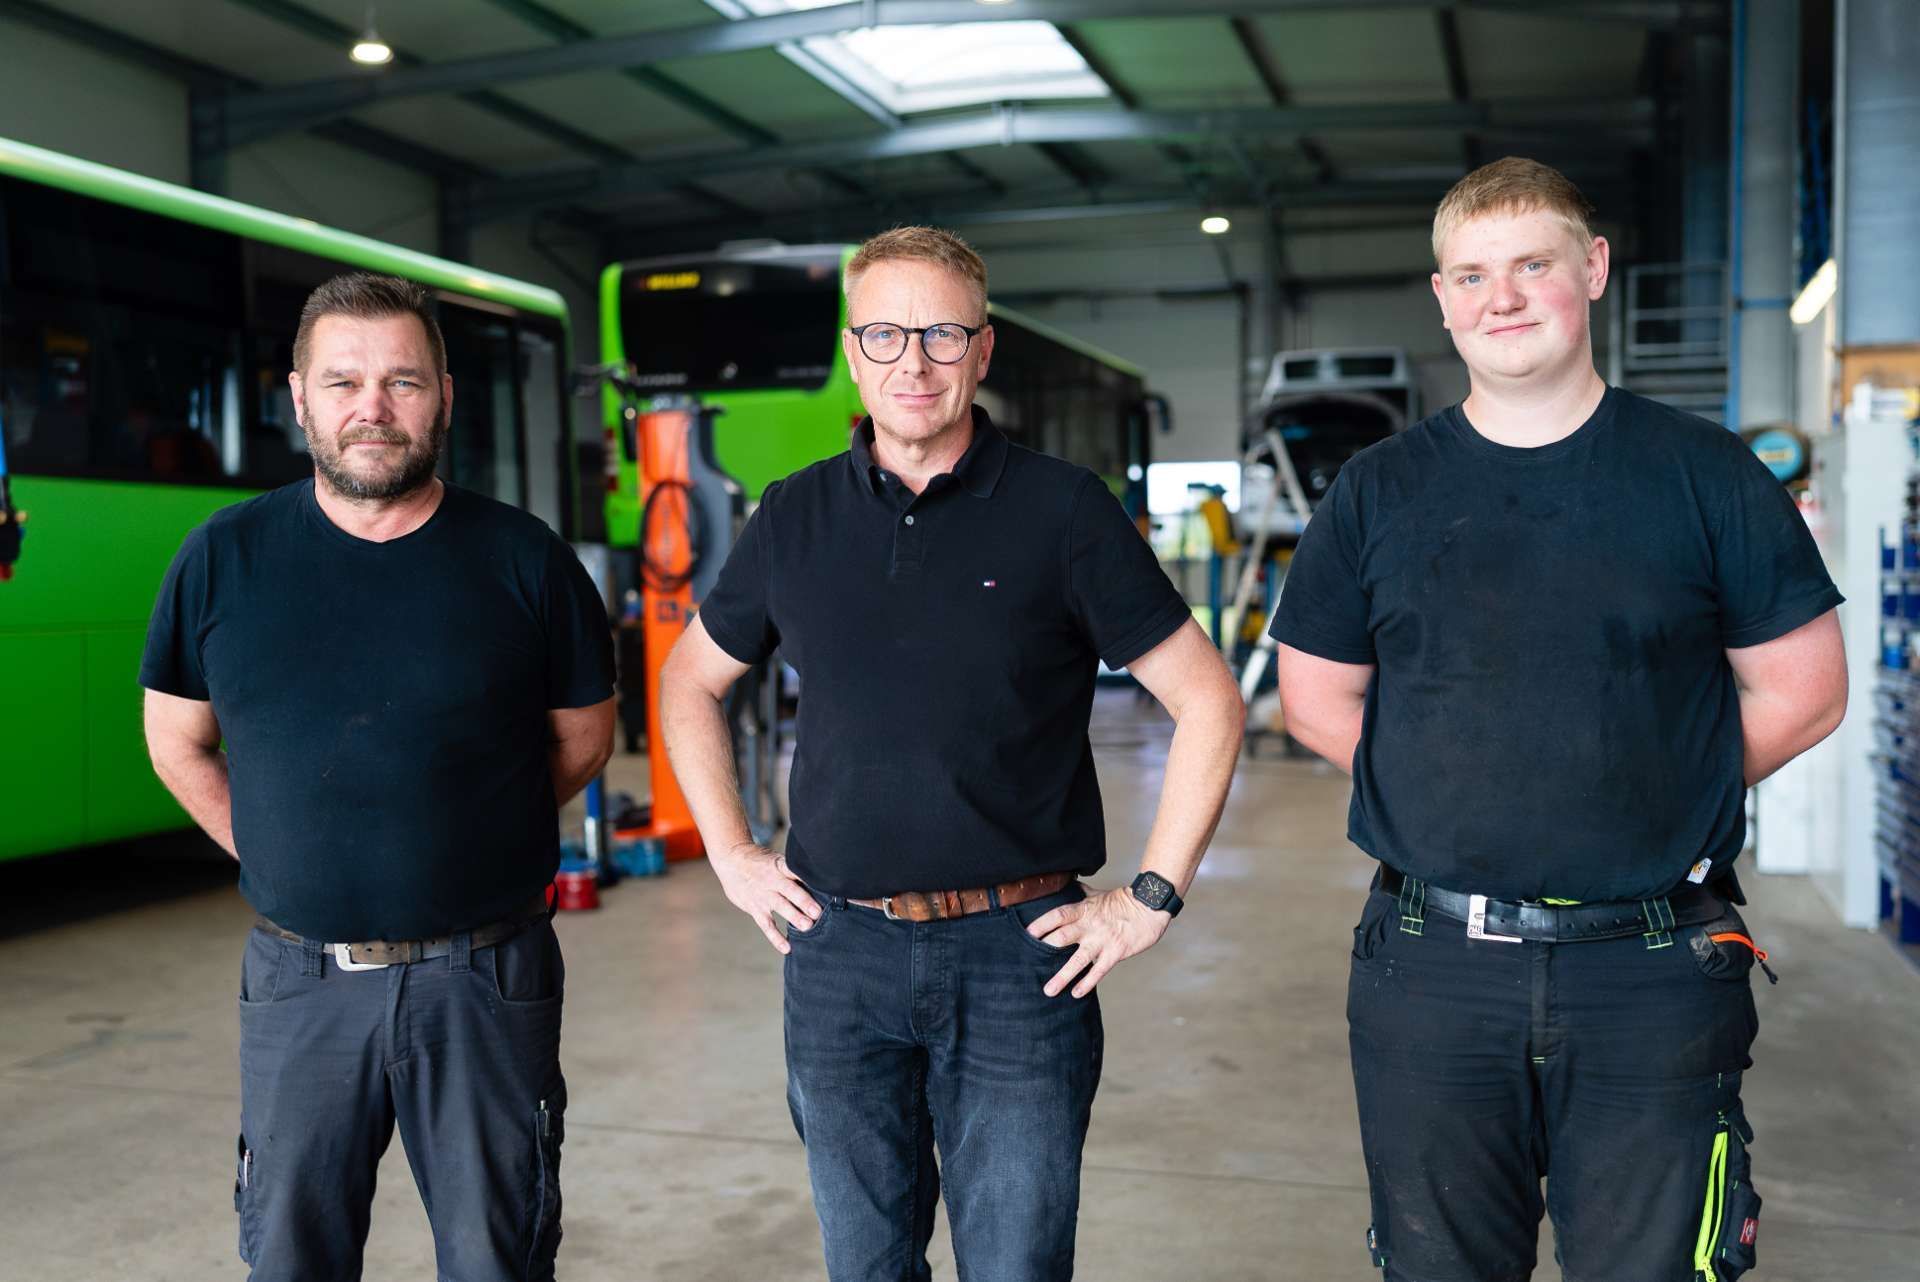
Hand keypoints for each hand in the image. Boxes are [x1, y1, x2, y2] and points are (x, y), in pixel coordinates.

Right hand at [711, 843, 820, 953]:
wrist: (730, 860)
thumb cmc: (758, 861)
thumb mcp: (775, 859)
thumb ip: (792, 871)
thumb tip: (817, 882)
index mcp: (779, 866)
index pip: (795, 870)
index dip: (808, 878)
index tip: (823, 886)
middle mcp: (772, 880)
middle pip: (790, 890)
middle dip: (804, 901)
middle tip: (817, 912)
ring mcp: (763, 895)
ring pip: (780, 906)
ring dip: (794, 917)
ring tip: (807, 927)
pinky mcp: (754, 908)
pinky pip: (766, 924)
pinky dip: (776, 937)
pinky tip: (787, 947)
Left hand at [1024, 886, 1171, 998]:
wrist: (1149, 907)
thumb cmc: (1122, 901)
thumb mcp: (1097, 894)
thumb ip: (1080, 894)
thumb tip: (1067, 885)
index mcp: (1083, 909)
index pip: (1057, 915)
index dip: (1041, 924)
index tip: (1026, 934)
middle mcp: (1089, 925)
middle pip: (1062, 937)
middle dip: (1044, 950)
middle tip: (1028, 962)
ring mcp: (1102, 940)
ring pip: (1078, 960)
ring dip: (1062, 976)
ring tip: (1049, 990)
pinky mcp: (1115, 953)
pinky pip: (1098, 971)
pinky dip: (1087, 982)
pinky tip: (1076, 993)